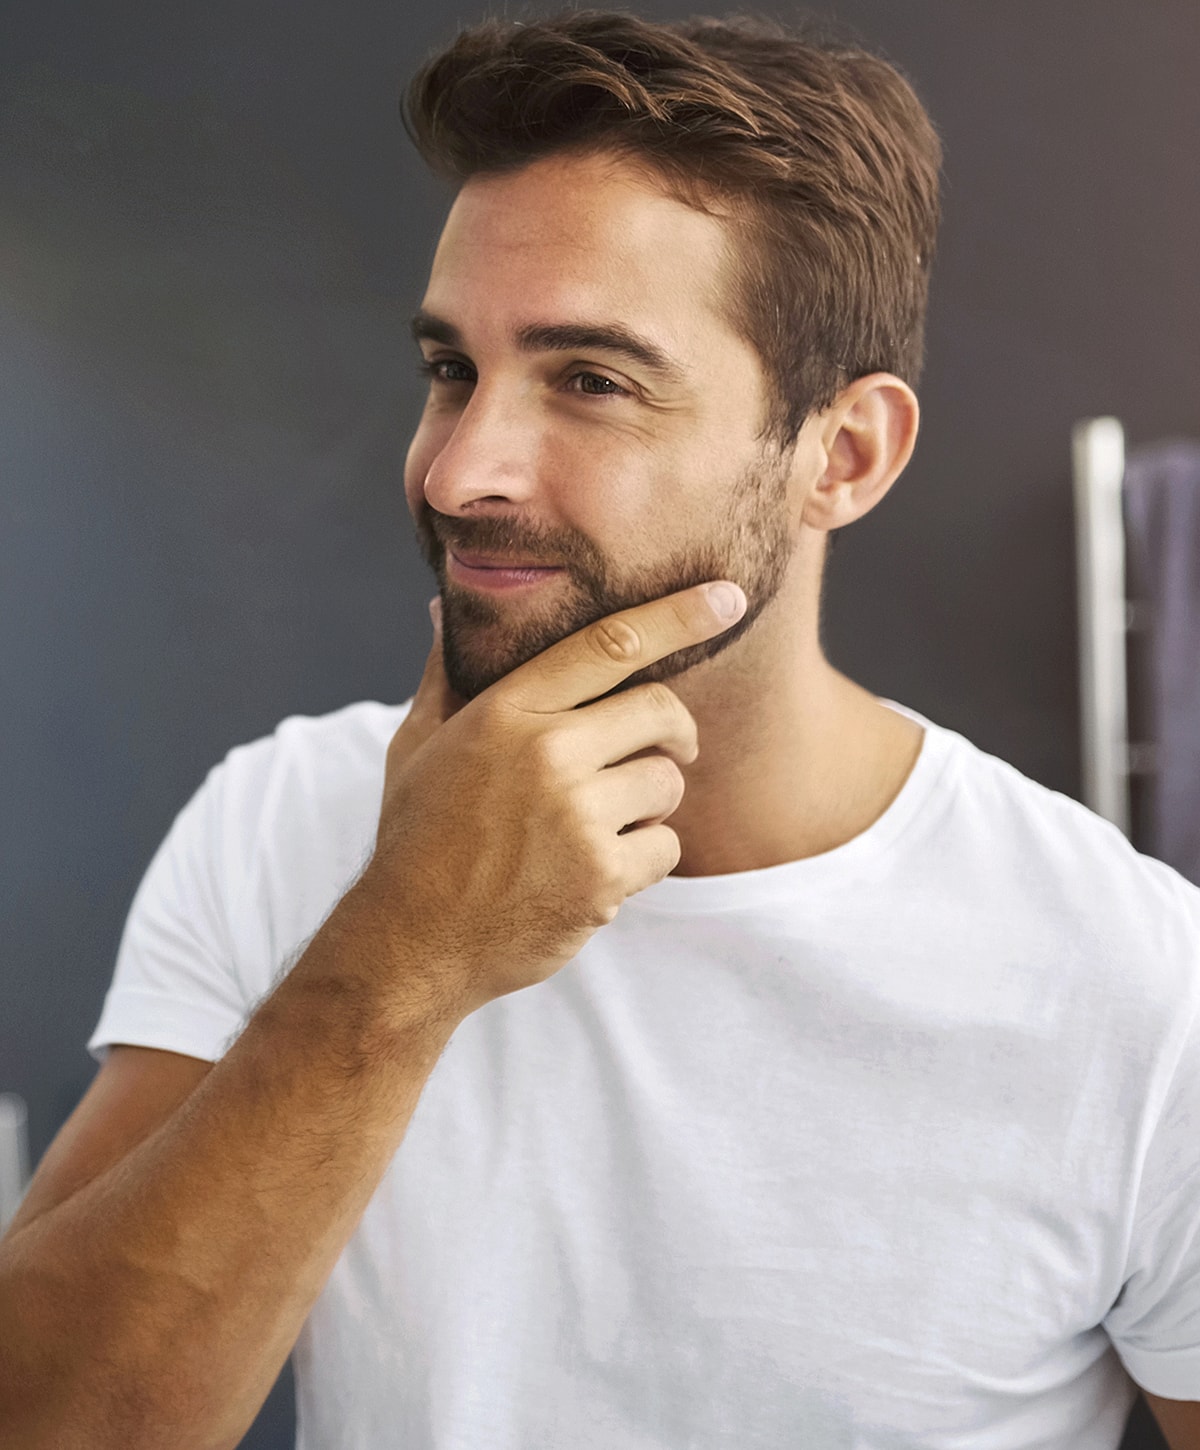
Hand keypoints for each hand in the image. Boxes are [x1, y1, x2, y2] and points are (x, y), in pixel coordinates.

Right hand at [359, 582, 746, 1019]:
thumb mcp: (416, 746)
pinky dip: (643, 859)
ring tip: (601, 825)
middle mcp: (546, 755)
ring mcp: (576, 817)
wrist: (410, 942)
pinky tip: (596, 871)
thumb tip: (442, 609)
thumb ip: (444, 676)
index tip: (726, 597)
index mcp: (505, 713)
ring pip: (667, 783)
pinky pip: (665, 846)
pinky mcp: (601, 878)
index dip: (678, 616)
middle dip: (675, 731)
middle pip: (660, 711)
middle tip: (668, 750)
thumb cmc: (417, 837)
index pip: (610, 644)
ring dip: (650, 802)